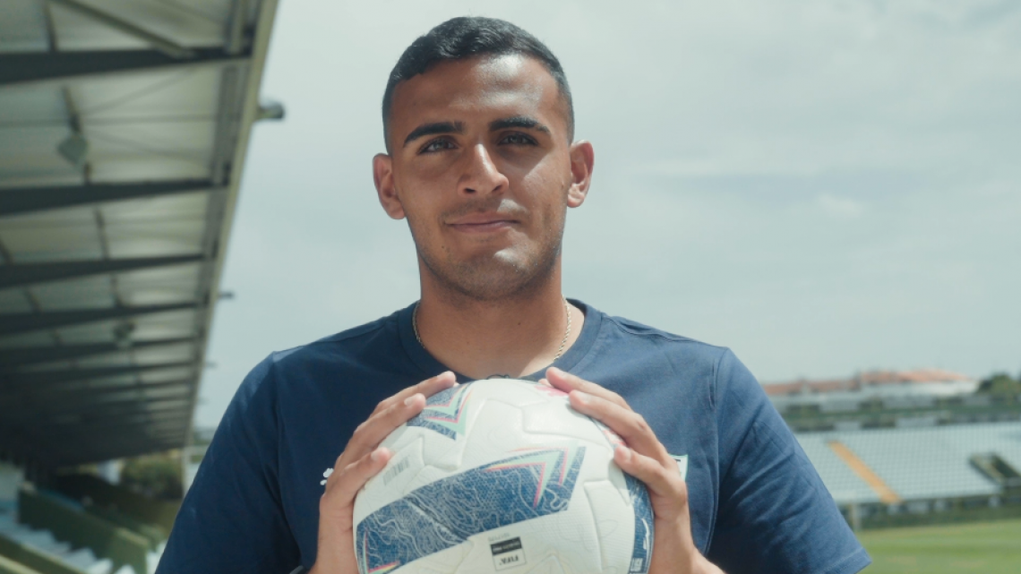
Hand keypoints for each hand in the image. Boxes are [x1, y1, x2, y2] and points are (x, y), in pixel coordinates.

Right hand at [310, 371, 457, 573]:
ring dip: (391, 419)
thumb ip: (422, 476)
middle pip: (381, 416)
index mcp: (372, 453)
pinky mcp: (333, 503)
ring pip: (365, 439)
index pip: (394, 414)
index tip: (450, 380)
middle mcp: (356, 458)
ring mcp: (342, 478)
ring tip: (417, 404)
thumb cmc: (378, 530)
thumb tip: (467, 462)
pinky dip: (365, 467)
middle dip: (412, 394)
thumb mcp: (404, 496)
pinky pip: (349, 481)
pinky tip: (383, 456)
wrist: (345, 568)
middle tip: (441, 381)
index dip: (419, 393)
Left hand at [543, 368, 724, 573]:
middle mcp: (650, 453)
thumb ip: (583, 478)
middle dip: (589, 390)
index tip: (549, 376)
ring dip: (607, 414)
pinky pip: (656, 476)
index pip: (608, 409)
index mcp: (633, 449)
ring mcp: (665, 471)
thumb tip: (535, 472)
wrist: (670, 565)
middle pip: (621, 410)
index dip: (582, 389)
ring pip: (638, 432)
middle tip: (557, 378)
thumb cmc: (631, 531)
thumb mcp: (603, 497)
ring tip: (578, 402)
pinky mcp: (674, 496)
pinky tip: (618, 455)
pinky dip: (638, 463)